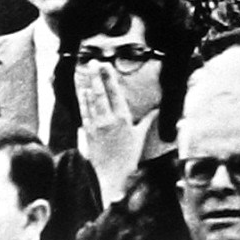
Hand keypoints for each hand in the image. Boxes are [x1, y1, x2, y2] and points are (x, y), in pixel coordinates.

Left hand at [75, 61, 142, 195]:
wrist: (112, 177)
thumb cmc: (128, 157)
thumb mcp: (140, 137)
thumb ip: (148, 120)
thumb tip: (158, 109)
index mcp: (122, 118)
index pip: (115, 92)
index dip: (109, 77)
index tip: (106, 65)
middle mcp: (108, 119)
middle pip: (100, 93)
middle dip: (96, 77)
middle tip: (93, 63)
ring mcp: (96, 126)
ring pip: (90, 102)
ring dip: (88, 86)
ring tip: (86, 73)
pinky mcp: (88, 134)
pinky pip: (84, 114)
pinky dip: (83, 102)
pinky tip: (82, 94)